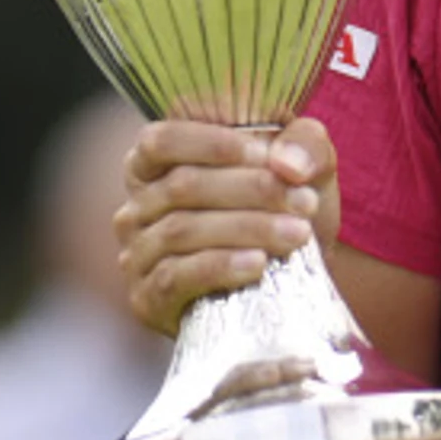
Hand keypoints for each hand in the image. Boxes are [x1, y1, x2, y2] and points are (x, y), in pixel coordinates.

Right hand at [115, 118, 334, 334]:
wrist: (287, 285)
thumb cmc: (281, 213)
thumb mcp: (302, 169)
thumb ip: (304, 143)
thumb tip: (287, 163)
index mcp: (154, 165)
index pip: (162, 141)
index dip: (210, 144)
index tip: (266, 155)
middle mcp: (136, 208)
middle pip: (182, 186)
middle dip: (251, 190)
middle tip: (305, 201)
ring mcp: (137, 255)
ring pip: (182, 230)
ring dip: (247, 229)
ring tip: (297, 233)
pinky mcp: (147, 299)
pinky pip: (177, 276)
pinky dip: (221, 267)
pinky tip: (259, 263)